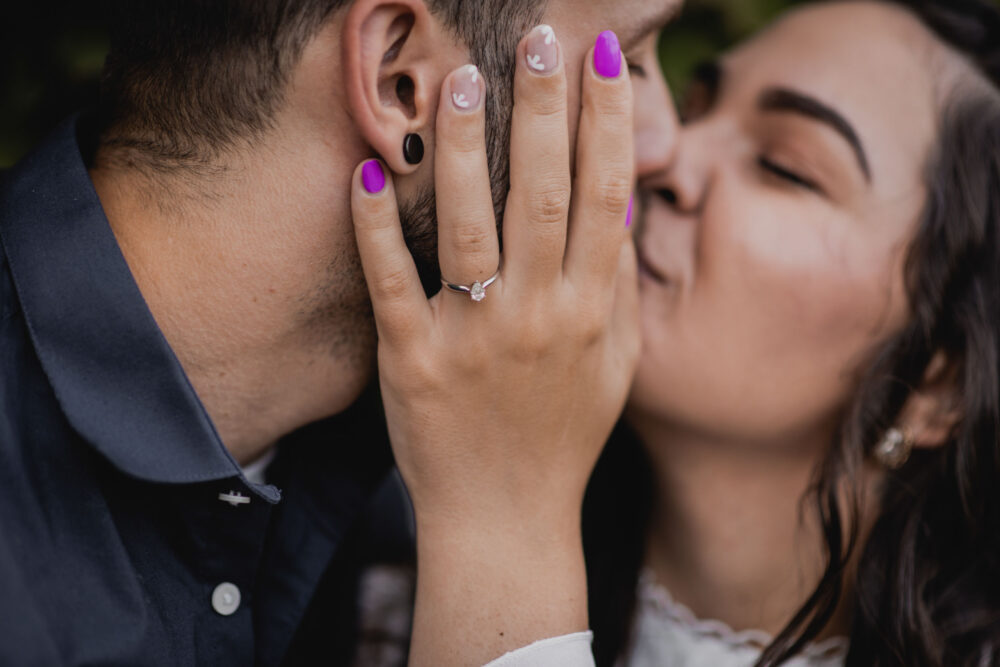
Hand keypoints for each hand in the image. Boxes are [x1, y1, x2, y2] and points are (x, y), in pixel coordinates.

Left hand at [351, 26, 637, 664]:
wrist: (507, 518)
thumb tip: (622, 206)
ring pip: (470, 228)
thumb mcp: (616, 364)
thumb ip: (618, 286)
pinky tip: (369, 172)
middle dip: (546, 111)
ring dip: (468, 152)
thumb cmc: (563, 434)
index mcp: (592, 311)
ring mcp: (474, 337)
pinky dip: (376, 228)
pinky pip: (391, 283)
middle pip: (545, 196)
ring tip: (462, 82)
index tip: (601, 58)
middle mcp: (539, 316)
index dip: (607, 122)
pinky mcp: (413, 361)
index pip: (606, 197)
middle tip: (539, 40)